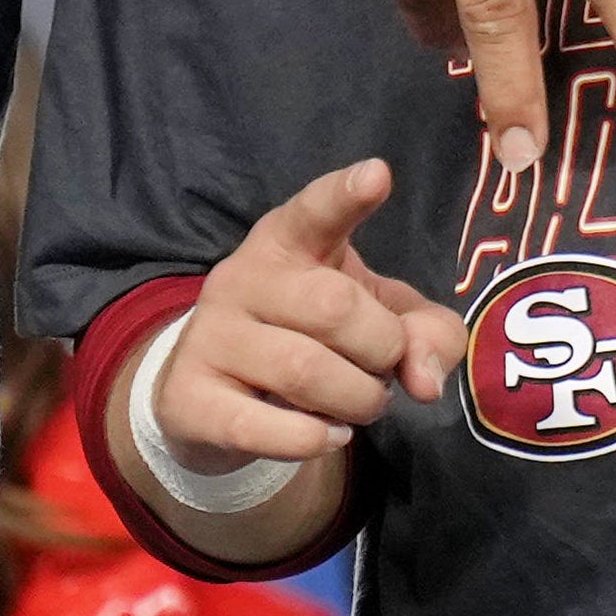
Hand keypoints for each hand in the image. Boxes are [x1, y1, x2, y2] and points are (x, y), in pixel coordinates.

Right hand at [149, 163, 463, 474]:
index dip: (346, 195)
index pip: (316, 211)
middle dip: (382, 349)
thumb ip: (427, 335)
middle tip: (383, 370)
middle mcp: (241, 276)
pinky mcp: (188, 397)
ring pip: (305, 371)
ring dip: (356, 401)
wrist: (212, 399)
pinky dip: (310, 440)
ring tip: (358, 405)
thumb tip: (424, 380)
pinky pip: (261, 426)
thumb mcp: (380, 321)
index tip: (377, 175)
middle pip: (334, 307)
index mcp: (291, 241)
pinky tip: (327, 435)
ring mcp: (209, 335)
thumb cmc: (311, 340)